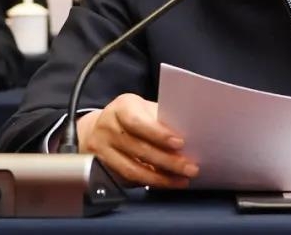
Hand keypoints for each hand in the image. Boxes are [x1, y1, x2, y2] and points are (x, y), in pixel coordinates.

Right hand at [76, 94, 197, 187]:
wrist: (100, 126)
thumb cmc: (133, 115)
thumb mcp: (144, 109)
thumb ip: (161, 120)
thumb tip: (190, 135)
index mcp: (122, 108)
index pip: (138, 122)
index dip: (159, 134)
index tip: (180, 143)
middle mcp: (109, 128)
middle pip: (139, 148)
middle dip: (168, 160)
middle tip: (190, 167)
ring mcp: (102, 150)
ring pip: (132, 169)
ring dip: (161, 177)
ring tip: (182, 180)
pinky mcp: (103, 168)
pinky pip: (128, 179)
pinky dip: (150, 182)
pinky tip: (166, 183)